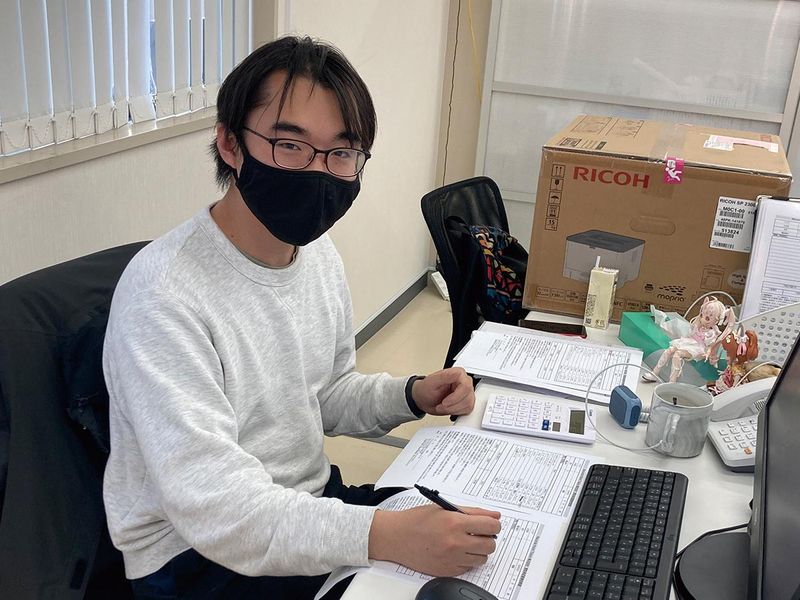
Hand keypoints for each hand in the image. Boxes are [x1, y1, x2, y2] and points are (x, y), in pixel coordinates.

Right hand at [369, 504, 501, 576]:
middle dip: (488, 538)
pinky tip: (456, 551)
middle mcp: (455, 542)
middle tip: (478, 533)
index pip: (490, 526)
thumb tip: (494, 516)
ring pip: (482, 559)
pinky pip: (469, 568)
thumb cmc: (417, 520)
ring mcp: (451, 559)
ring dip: (478, 550)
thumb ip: (472, 512)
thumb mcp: (444, 508)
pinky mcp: (447, 571)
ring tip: (466, 542)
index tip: (491, 524)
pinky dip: (467, 560)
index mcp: (455, 522)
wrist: (396, 537)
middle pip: (490, 545)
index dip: (494, 525)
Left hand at [411, 368, 473, 415]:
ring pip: (468, 405)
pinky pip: (467, 410)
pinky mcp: (467, 402)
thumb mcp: (432, 382)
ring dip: (452, 410)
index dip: (455, 397)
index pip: (466, 386)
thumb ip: (445, 376)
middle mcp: (465, 382)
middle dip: (452, 406)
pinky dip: (455, 412)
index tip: (444, 402)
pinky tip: (448, 408)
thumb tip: (458, 373)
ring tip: (442, 407)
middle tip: (440, 406)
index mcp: (458, 373)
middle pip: (467, 398)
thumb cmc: (426, 390)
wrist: (424, 399)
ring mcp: (467, 392)